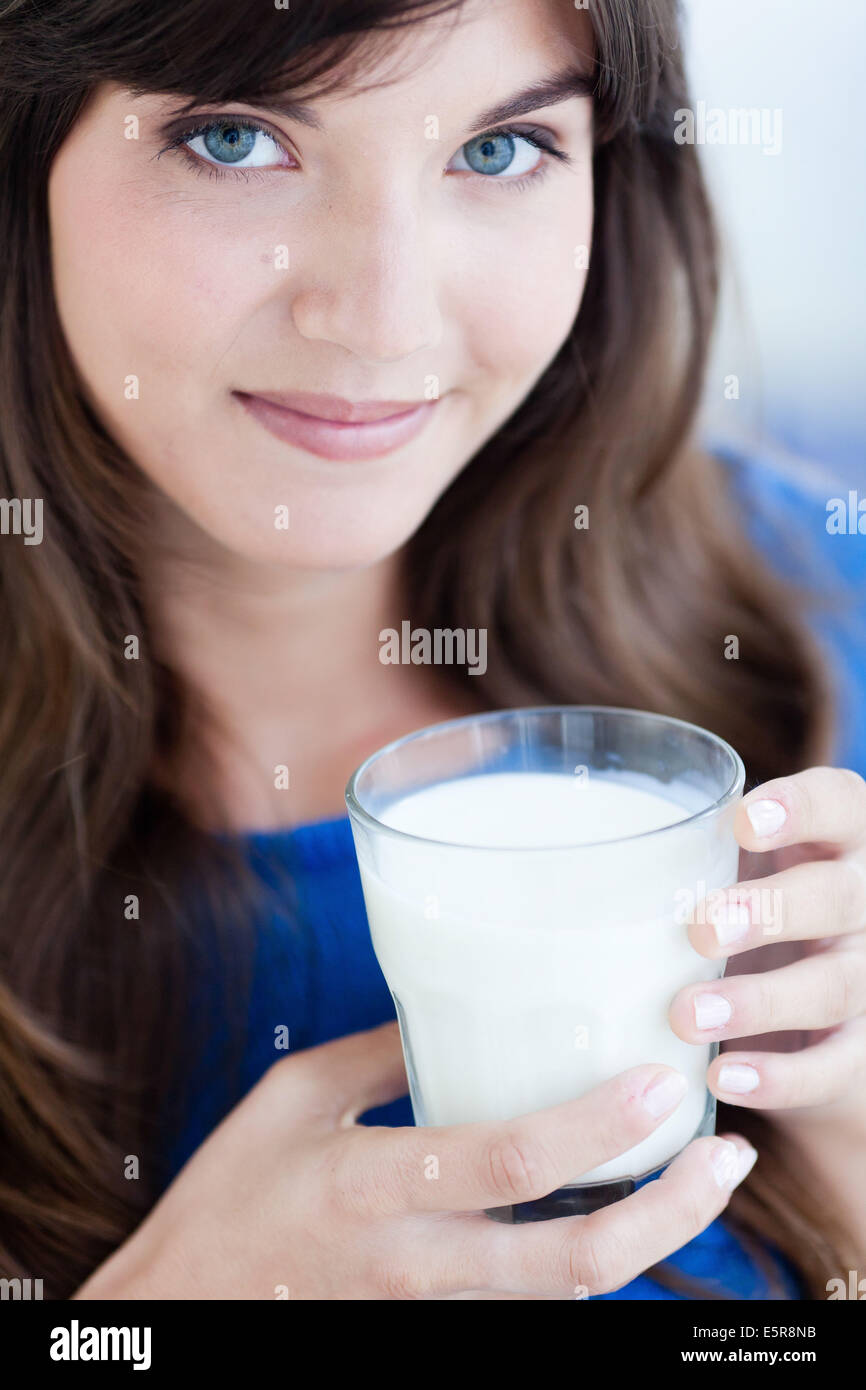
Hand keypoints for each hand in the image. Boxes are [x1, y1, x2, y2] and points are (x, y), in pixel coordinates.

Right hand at [72, 1022, 755, 1300]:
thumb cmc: (231, 1194)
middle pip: (568, 1263)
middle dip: (666, 1215)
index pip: (507, 1164)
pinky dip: (594, 1258)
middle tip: (723, 1157)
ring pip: (565, 1294)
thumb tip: (462, 1010)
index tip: (657, 1082)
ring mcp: (429, 1307)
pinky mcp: (435, 1323)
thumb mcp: (292, 1096)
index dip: (595, 1129)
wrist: (184, 1308)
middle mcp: (413, 1260)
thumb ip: (380, 1054)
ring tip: (701, 1180)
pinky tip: (628, 1206)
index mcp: (371, 1184)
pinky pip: (531, 1300)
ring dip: (650, 1241)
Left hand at [670, 767, 865, 1129]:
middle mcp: (864, 904)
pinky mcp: (858, 1053)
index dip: (800, 809)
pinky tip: (724, 1077)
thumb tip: (566, 856)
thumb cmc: (748, 911)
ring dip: (760, 1001)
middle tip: (700, 929)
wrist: (810, 1019)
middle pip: (838, 897)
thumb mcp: (731, 867)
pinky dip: (778, 1077)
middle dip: (770, 911)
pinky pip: (833, 1068)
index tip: (742, 821)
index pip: (838, 804)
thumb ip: (688, 852)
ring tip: (686, 1015)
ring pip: (835, 986)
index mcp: (837, 839)